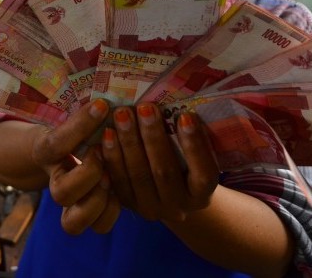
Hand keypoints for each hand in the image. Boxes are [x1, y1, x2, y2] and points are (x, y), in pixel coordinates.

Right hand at [30, 98, 119, 234]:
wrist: (65, 153)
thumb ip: (85, 110)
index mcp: (46, 152)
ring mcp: (71, 204)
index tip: (101, 106)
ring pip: (74, 222)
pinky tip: (121, 190)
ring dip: (98, 200)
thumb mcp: (72, 116)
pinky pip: (99, 225)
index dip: (80, 125)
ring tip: (111, 178)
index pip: (56, 143)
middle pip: (61, 193)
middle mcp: (55, 182)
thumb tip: (107, 95)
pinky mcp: (90, 216)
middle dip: (88, 175)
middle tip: (103, 155)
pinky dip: (112, 211)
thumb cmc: (77, 128)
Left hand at [101, 104, 218, 222]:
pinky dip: (112, 156)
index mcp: (201, 194)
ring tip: (122, 115)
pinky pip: (118, 180)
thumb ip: (188, 137)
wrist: (169, 194)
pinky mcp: (128, 205)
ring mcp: (152, 209)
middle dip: (153, 137)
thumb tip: (179, 102)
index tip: (185, 116)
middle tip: (144, 107)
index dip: (195, 145)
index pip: (204, 173)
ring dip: (129, 142)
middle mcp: (179, 207)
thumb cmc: (185, 163)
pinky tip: (106, 134)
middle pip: (165, 172)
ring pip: (139, 175)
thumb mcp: (194, 156)